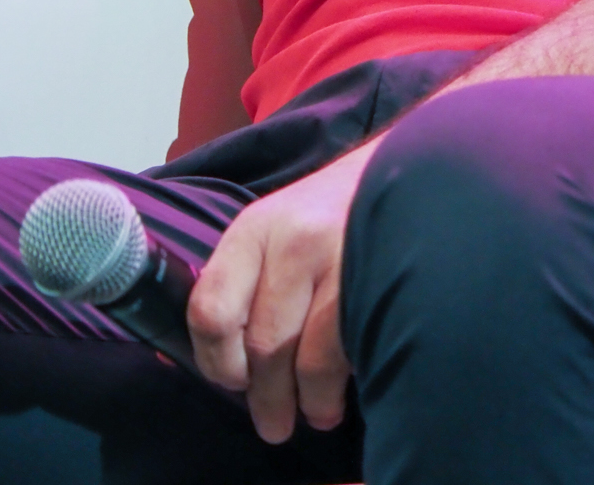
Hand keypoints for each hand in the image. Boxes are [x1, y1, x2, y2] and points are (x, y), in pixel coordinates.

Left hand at [187, 136, 378, 441]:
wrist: (402, 170)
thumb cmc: (326, 214)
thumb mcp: (272, 233)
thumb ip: (238, 287)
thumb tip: (192, 359)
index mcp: (254, 229)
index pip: (212, 309)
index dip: (217, 361)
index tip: (234, 382)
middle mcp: (294, 239)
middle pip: (264, 344)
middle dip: (267, 399)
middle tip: (274, 424)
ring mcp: (340, 257)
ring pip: (308, 358)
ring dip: (308, 402)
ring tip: (315, 413)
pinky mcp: (380, 277)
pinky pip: (348, 351)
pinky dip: (339, 385)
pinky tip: (341, 390)